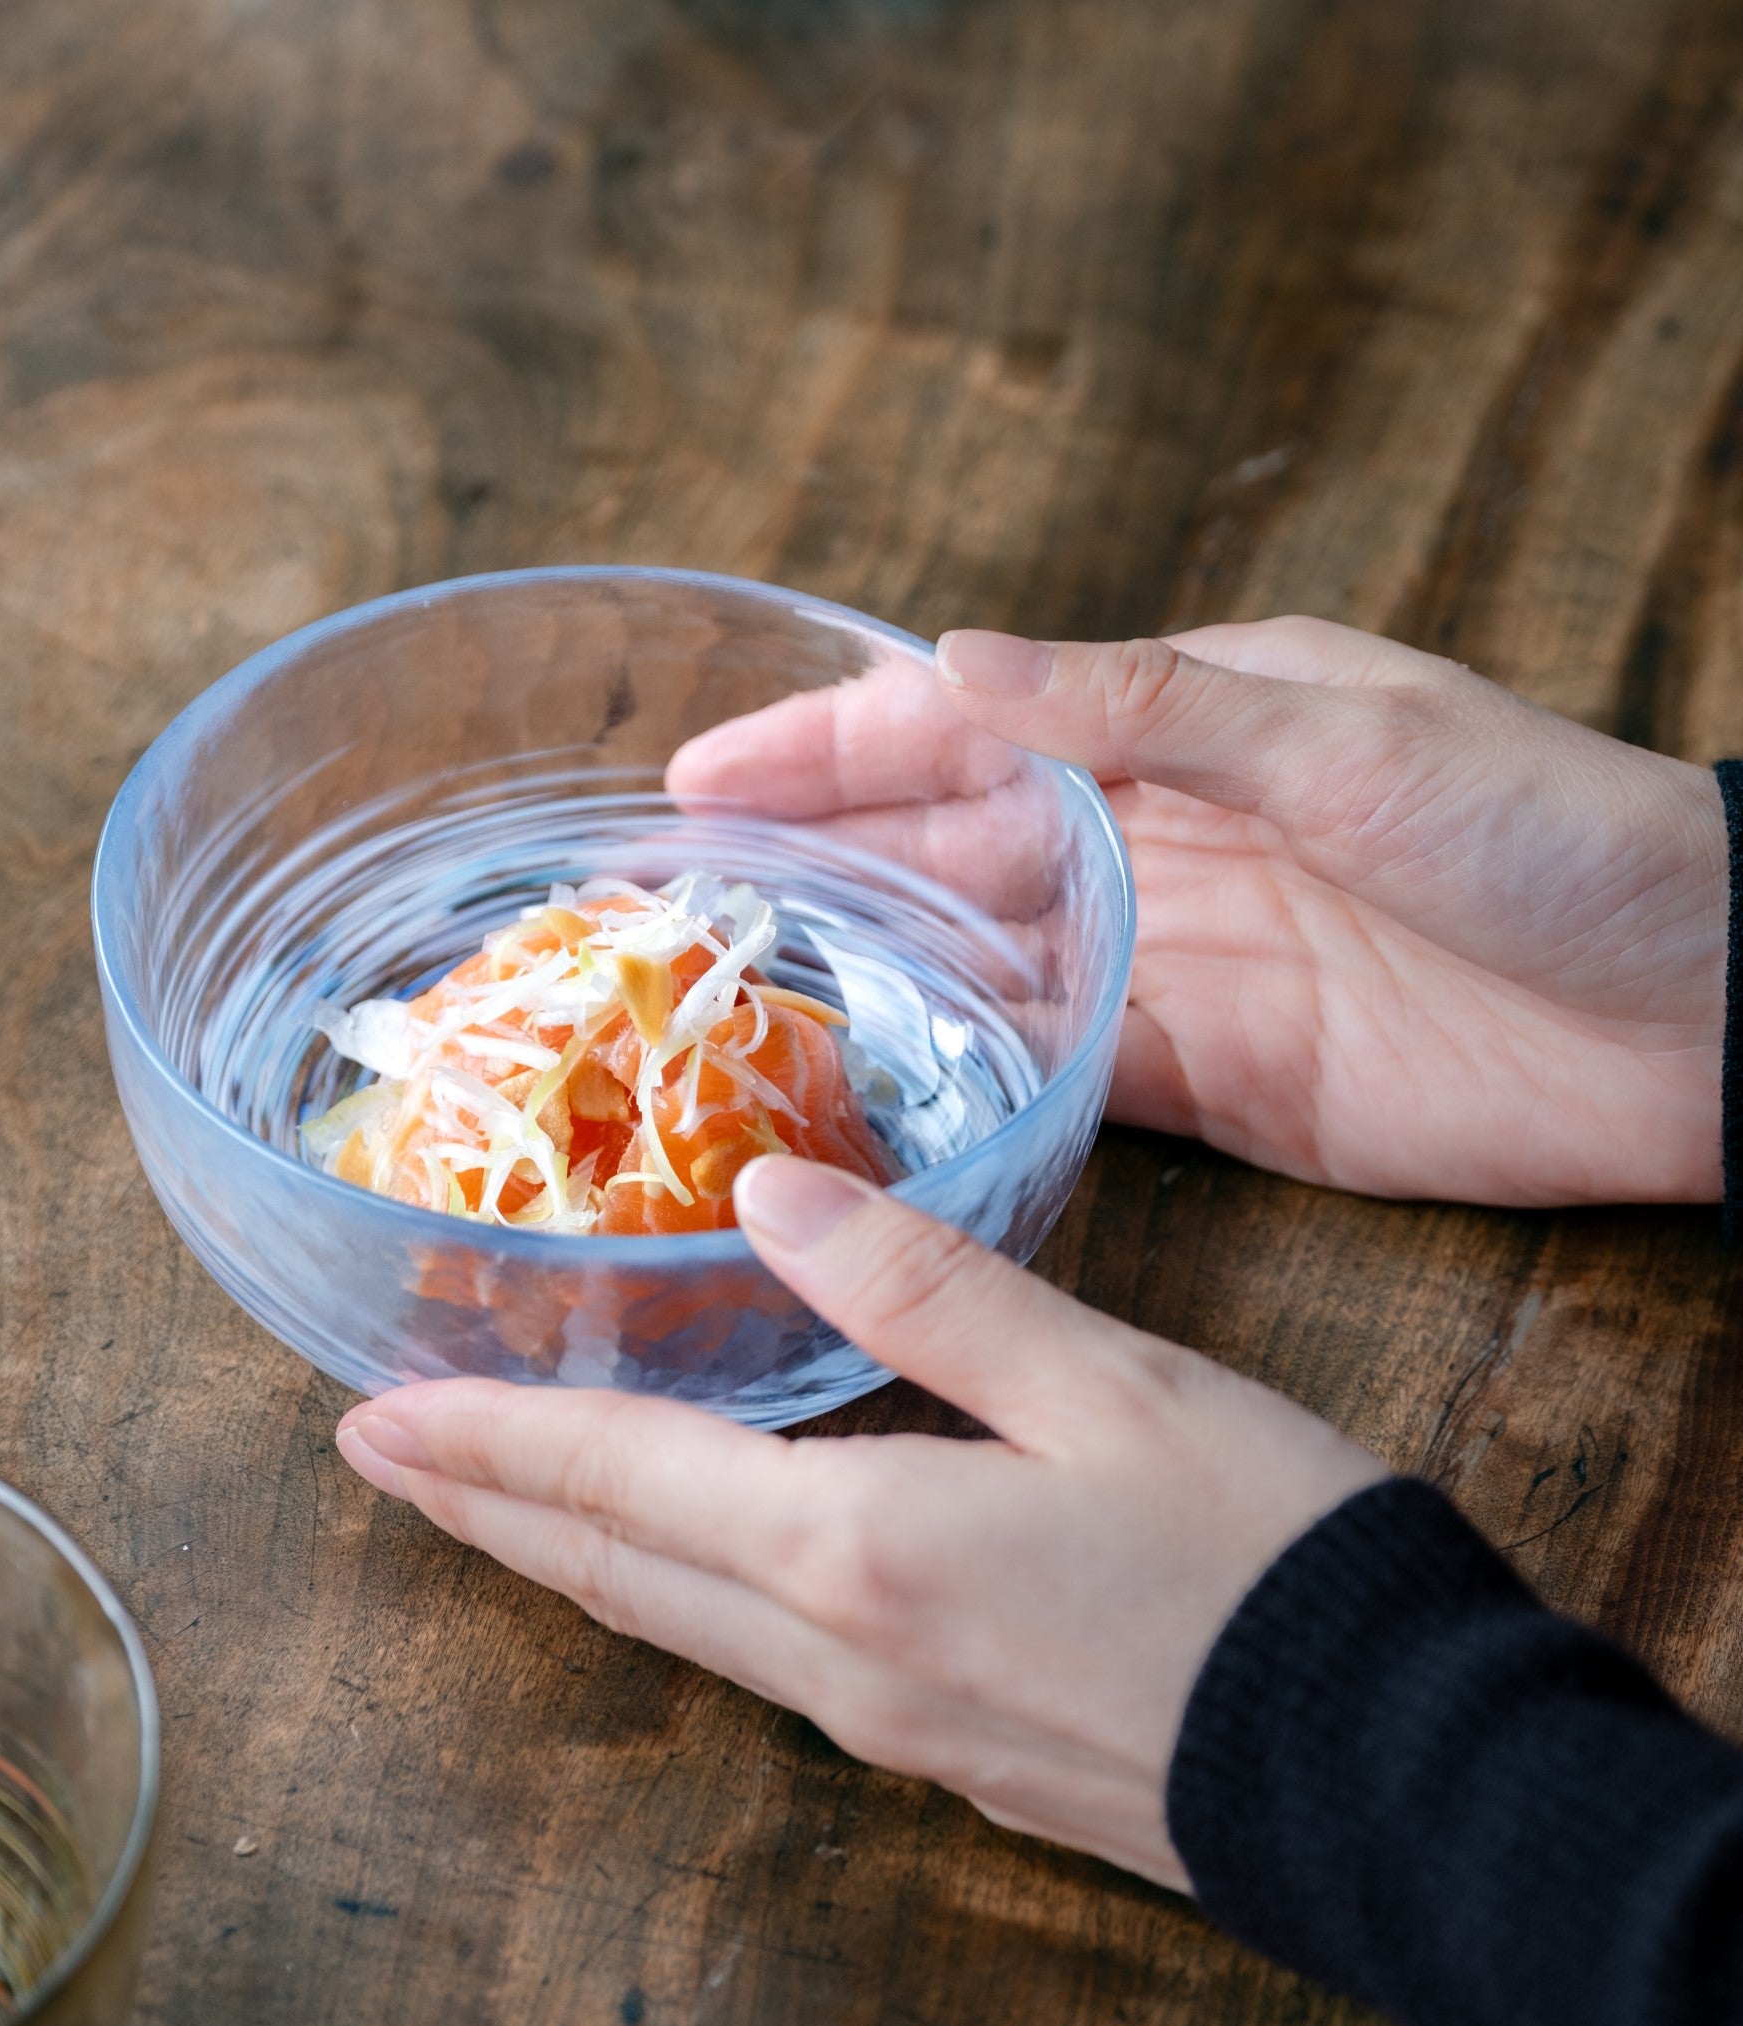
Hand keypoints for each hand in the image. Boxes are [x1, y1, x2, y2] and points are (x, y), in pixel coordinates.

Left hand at [335, 1156, 1382, 1887]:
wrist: (1403, 1778)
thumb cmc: (1264, 1563)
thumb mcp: (1110, 1386)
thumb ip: (930, 1290)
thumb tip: (779, 1195)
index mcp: (861, 1551)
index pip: (619, 1481)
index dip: (488, 1438)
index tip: (372, 1413)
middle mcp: (841, 1657)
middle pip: (613, 1570)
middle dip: (485, 1503)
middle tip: (379, 1452)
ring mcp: (889, 1722)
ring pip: (672, 1623)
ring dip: (566, 1549)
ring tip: (494, 1493)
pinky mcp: (947, 1749)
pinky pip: (752, 1660)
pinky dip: (669, 1591)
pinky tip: (677, 1561)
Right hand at [669, 617, 1726, 1206]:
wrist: (1697, 1016)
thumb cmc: (1547, 835)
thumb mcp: (1347, 739)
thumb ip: (1146, 707)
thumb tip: (961, 660)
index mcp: (1181, 718)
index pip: (965, 718)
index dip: (826, 744)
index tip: (699, 772)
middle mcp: (1153, 834)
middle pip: (942, 839)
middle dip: (809, 850)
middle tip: (670, 882)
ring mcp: (1168, 960)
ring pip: (974, 952)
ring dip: (858, 958)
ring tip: (725, 979)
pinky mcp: (1202, 1076)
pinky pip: (1046, 1064)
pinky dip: (955, 1066)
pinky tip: (861, 1081)